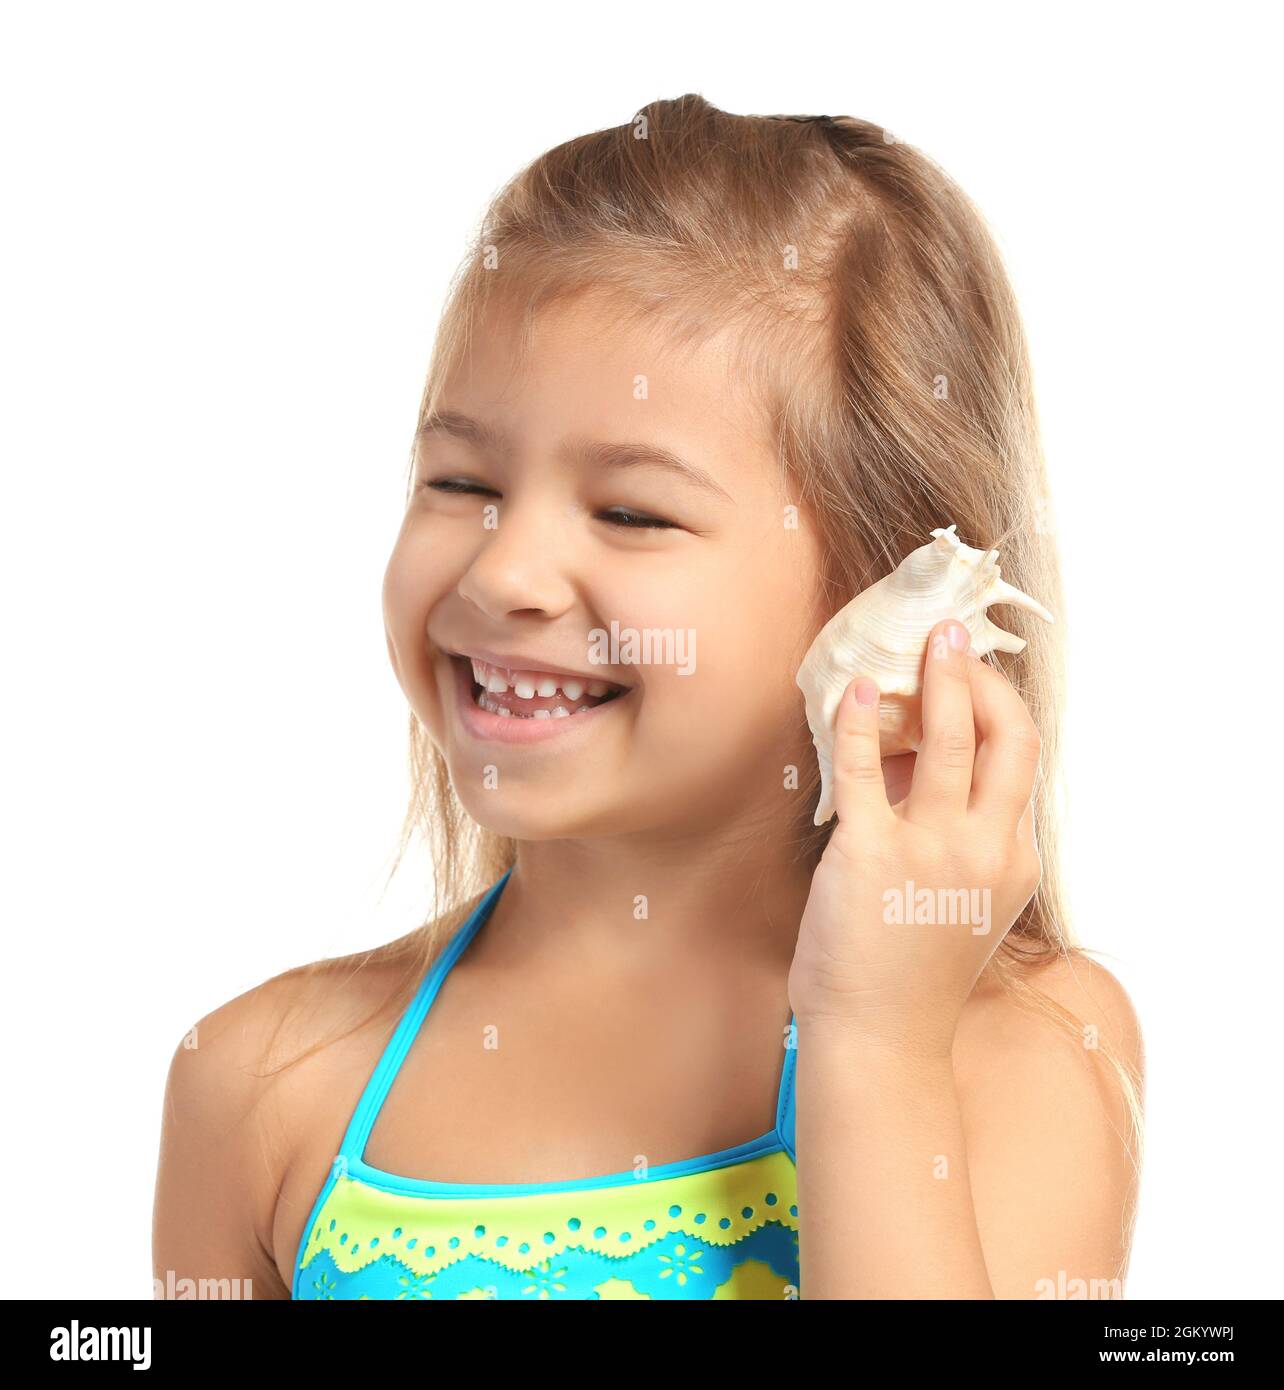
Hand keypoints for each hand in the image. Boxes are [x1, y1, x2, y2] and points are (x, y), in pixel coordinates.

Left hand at [789, 618, 1043, 1057]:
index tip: (973, 675)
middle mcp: (987, 848)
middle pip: (1006, 737)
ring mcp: (933, 850)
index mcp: (1014, 859)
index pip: (1022, 760)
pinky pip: (866, 770)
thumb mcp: (963, 899)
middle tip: (952, 636)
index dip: (1001, 706)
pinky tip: (856, 692)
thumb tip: (916, 759)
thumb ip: (956, 833)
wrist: (880, 1037)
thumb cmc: (911, 970)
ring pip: (949, 739)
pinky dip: (861, 722)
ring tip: (922, 642)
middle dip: (981, 676)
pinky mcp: (871, 855)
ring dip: (936, 680)